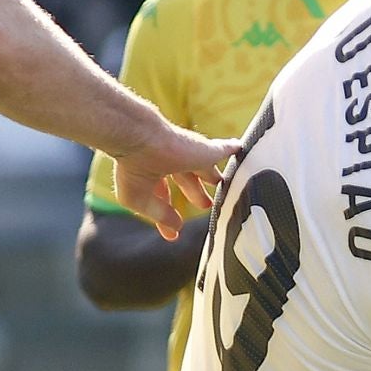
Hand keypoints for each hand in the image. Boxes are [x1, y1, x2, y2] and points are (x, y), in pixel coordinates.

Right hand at [112, 122, 235, 240]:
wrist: (141, 140)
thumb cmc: (133, 167)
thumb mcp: (141, 200)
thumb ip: (161, 215)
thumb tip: (175, 228)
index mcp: (150, 172)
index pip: (162, 195)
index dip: (167, 214)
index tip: (173, 230)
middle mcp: (168, 161)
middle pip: (186, 179)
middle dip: (195, 193)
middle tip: (206, 205)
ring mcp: (186, 154)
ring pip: (203, 166)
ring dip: (211, 176)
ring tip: (220, 182)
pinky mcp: (205, 150)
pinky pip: (222, 149)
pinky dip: (230, 149)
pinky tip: (237, 149)